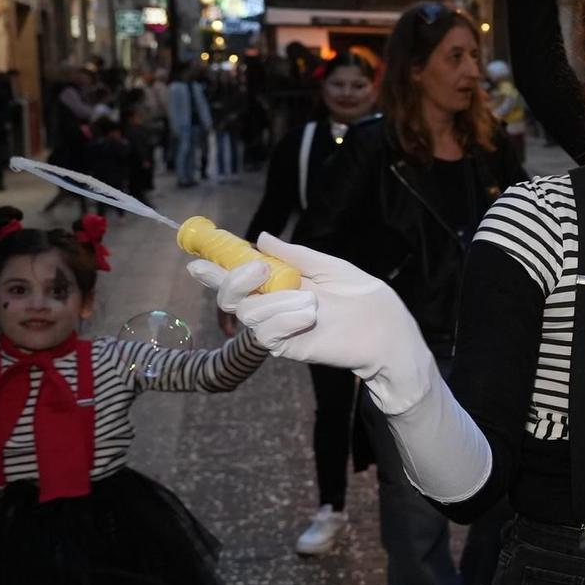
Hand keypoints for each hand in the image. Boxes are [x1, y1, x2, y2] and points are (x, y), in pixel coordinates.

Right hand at [187, 233, 431, 409]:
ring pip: (248, 312)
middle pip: (230, 296)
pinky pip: (266, 333)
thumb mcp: (328, 266)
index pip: (239, 275)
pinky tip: (309, 314)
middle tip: (260, 268)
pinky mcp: (287, 346)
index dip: (215, 267)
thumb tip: (261, 238)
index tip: (198, 257)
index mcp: (280, 282)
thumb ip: (295, 255)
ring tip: (311, 300)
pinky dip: (284, 319)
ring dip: (275, 300)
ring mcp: (278, 327)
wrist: (387, 331)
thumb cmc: (364, 298)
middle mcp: (273, 304)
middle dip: (234, 279)